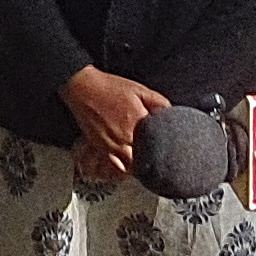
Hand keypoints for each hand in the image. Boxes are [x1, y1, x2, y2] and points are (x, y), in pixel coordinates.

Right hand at [61, 66, 168, 182]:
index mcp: (139, 121)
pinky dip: (123, 168)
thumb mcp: (140, 90)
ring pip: (131, 166)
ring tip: (146, 167)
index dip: (165, 150)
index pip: (157, 143)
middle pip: (145, 158)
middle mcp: (126, 136)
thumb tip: (172, 114)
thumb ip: (159, 102)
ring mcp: (113, 144)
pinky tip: (128, 166)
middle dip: (153, 161)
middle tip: (161, 163)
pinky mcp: (101, 147)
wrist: (84, 88)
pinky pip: (115, 165)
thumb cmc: (111, 87)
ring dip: (139, 167)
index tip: (171, 152)